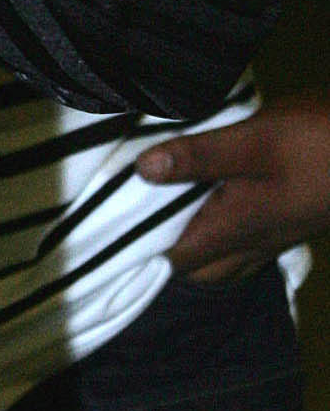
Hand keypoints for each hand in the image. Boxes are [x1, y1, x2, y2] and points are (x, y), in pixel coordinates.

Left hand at [142, 99, 329, 286]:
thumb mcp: (253, 141)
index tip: (103, 236)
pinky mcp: (287, 223)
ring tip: (159, 217)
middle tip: (126, 224)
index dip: (133, 256)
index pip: (171, 261)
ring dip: (189, 246)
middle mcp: (250, 244)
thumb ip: (197, 156)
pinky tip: (209, 208)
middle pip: (192, 270)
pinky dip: (216, 235)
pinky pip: (240, 246)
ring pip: (219, 262)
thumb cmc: (321, 144)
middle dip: (158, 256)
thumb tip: (142, 169)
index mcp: (234, 228)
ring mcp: (273, 237)